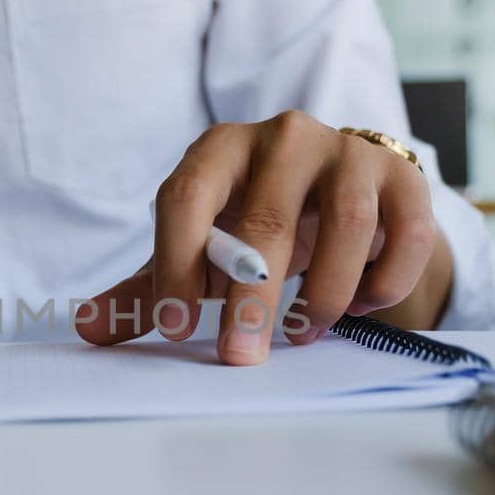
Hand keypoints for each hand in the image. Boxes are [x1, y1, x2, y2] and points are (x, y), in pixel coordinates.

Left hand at [77, 110, 451, 364]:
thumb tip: (90, 330)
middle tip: (239, 356)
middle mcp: (285, 137)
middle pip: (266, 219)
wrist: (341, 191)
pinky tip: (363, 307)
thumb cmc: (255, 223)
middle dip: (250, 298)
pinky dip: (384, 280)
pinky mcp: (403, 177)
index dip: (177, 261)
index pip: (188, 195)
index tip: (173, 325)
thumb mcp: (201, 250)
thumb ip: (149, 289)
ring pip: (344, 223)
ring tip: (303, 334)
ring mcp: (349, 152)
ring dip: (325, 293)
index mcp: (220, 148)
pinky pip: (404, 231)